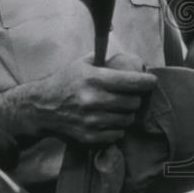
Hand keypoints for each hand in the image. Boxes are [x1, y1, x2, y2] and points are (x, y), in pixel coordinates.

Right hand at [19, 52, 156, 144]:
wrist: (41, 107)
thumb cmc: (65, 81)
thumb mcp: (82, 63)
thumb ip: (105, 58)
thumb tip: (129, 56)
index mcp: (95, 79)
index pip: (133, 82)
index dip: (148, 82)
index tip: (152, 81)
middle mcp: (94, 100)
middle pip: (133, 102)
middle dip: (136, 98)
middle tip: (132, 95)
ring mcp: (92, 120)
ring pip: (127, 119)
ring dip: (128, 113)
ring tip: (120, 108)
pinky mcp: (89, 136)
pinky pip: (117, 134)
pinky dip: (117, 128)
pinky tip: (110, 120)